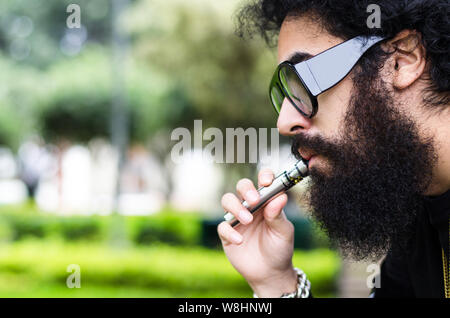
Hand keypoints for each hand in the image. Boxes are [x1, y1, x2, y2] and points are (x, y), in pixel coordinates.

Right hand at [217, 168, 297, 296]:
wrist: (270, 273)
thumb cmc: (280, 248)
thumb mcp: (284, 232)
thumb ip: (279, 215)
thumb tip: (281, 196)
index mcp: (267, 201)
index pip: (264, 181)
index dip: (264, 176)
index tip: (266, 181)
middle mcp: (251, 206)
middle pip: (242, 186)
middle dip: (246, 189)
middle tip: (253, 200)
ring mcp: (237, 218)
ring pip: (228, 200)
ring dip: (236, 207)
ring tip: (247, 221)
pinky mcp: (227, 233)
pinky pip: (222, 226)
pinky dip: (230, 232)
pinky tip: (240, 240)